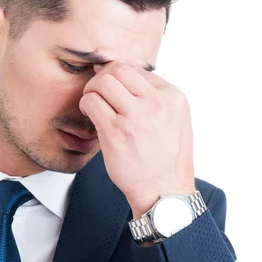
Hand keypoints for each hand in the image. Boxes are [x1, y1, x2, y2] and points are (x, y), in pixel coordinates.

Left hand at [79, 62, 194, 217]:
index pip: (137, 70)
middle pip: (118, 69)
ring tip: (92, 103)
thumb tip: (124, 77)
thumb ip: (155, 98)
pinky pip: (92, 102)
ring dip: (92, 89)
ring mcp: (137, 117)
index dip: (118, 77)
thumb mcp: (175, 120)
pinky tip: (89, 115)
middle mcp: (157, 103)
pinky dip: (86, 104)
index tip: (111, 89)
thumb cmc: (165, 158)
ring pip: (103, 81)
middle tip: (97, 92)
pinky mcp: (116, 132)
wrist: (164, 192)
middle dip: (102, 77)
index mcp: (173, 97)